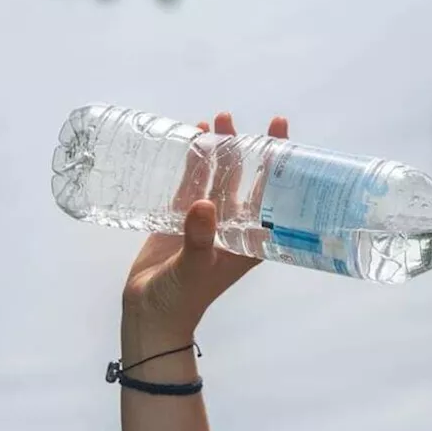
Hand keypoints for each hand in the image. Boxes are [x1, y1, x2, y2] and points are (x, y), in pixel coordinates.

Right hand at [122, 112, 289, 346]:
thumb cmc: (182, 296)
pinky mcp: (182, 218)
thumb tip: (203, 204)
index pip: (271, 197)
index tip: (281, 132)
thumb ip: (199, 238)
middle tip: (244, 119)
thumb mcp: (194, 268)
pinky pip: (191, 183)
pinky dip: (194, 163)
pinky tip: (194, 138)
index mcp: (249, 240)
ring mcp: (208, 220)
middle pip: (246, 180)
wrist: (150, 311)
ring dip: (220, 150)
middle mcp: (234, 226)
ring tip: (218, 120)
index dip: (278, 165)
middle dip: (247, 149)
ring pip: (219, 177)